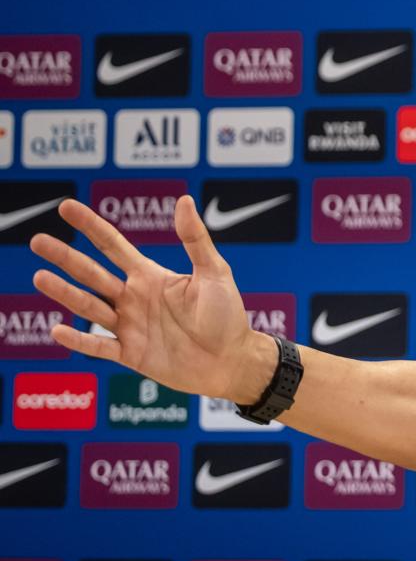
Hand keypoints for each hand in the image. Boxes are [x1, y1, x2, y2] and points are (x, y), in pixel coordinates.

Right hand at [28, 197, 260, 400]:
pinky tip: (57, 329)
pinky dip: (79, 339)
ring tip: (39, 276)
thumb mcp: (214, 272)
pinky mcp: (130, 354)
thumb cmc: (227, 314)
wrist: (232, 360)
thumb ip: (195, 240)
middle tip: (37, 240)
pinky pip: (98, 346)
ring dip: (65, 293)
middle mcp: (133, 298)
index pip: (113, 245)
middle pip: (92, 273)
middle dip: (65, 256)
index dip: (90, 226)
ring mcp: (129, 326)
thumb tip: (183, 200)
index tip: (66, 206)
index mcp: (150, 276)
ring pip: (89, 306)